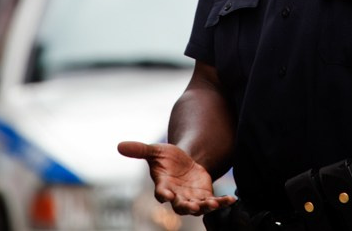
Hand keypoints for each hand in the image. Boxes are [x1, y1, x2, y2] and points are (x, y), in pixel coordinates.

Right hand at [117, 141, 236, 214]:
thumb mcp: (155, 151)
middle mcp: (177, 196)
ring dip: (205, 207)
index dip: (164, 194)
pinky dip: (222, 202)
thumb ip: (140, 150)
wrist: (184, 162)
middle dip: (186, 207)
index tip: (166, 195)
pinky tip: (231, 199)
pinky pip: (214, 202)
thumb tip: (119, 145)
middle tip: (192, 206)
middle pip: (180, 205)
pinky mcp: (205, 196)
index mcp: (163, 185)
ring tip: (213, 204)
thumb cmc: (166, 158)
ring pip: (198, 207)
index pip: (161, 193)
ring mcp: (192, 198)